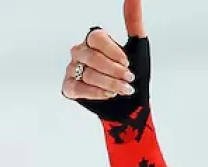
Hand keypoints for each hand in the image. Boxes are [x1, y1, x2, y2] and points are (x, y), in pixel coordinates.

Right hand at [62, 0, 150, 120]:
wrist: (132, 104)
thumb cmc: (134, 74)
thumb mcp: (138, 46)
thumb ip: (133, 21)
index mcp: (93, 40)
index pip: (96, 38)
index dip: (113, 51)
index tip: (128, 63)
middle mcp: (80, 52)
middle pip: (91, 57)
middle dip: (114, 70)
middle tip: (128, 78)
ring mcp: (72, 69)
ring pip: (87, 74)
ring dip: (110, 84)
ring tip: (124, 90)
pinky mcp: (69, 88)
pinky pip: (78, 88)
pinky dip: (96, 93)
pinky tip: (109, 95)